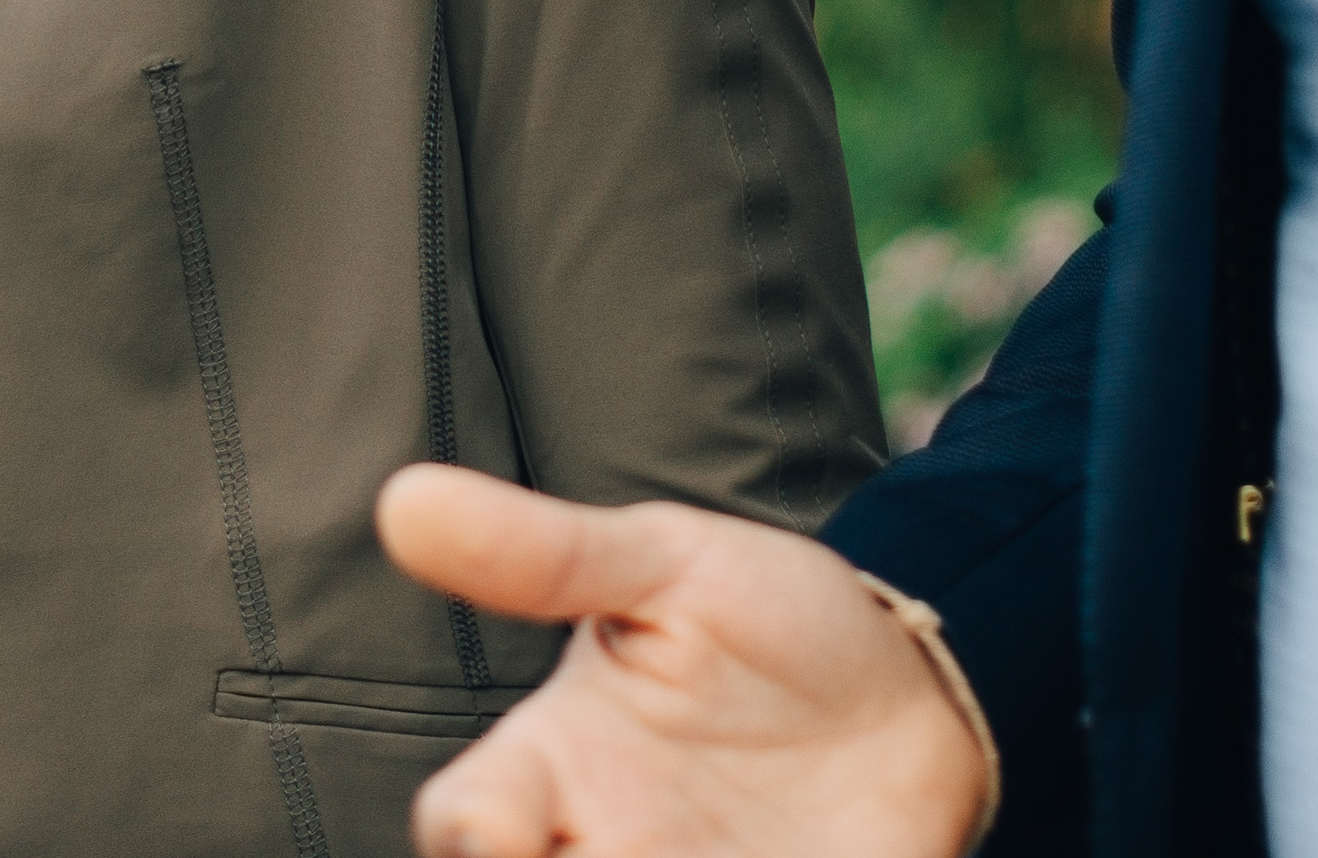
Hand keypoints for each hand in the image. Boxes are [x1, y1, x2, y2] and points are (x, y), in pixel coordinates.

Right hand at [373, 466, 992, 857]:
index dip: (469, 839)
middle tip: (615, 854)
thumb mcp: (666, 563)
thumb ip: (544, 553)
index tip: (499, 837)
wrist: (913, 687)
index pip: (466, 824)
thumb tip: (404, 495)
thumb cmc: (767, 620)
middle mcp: (609, 851)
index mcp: (558, 771)